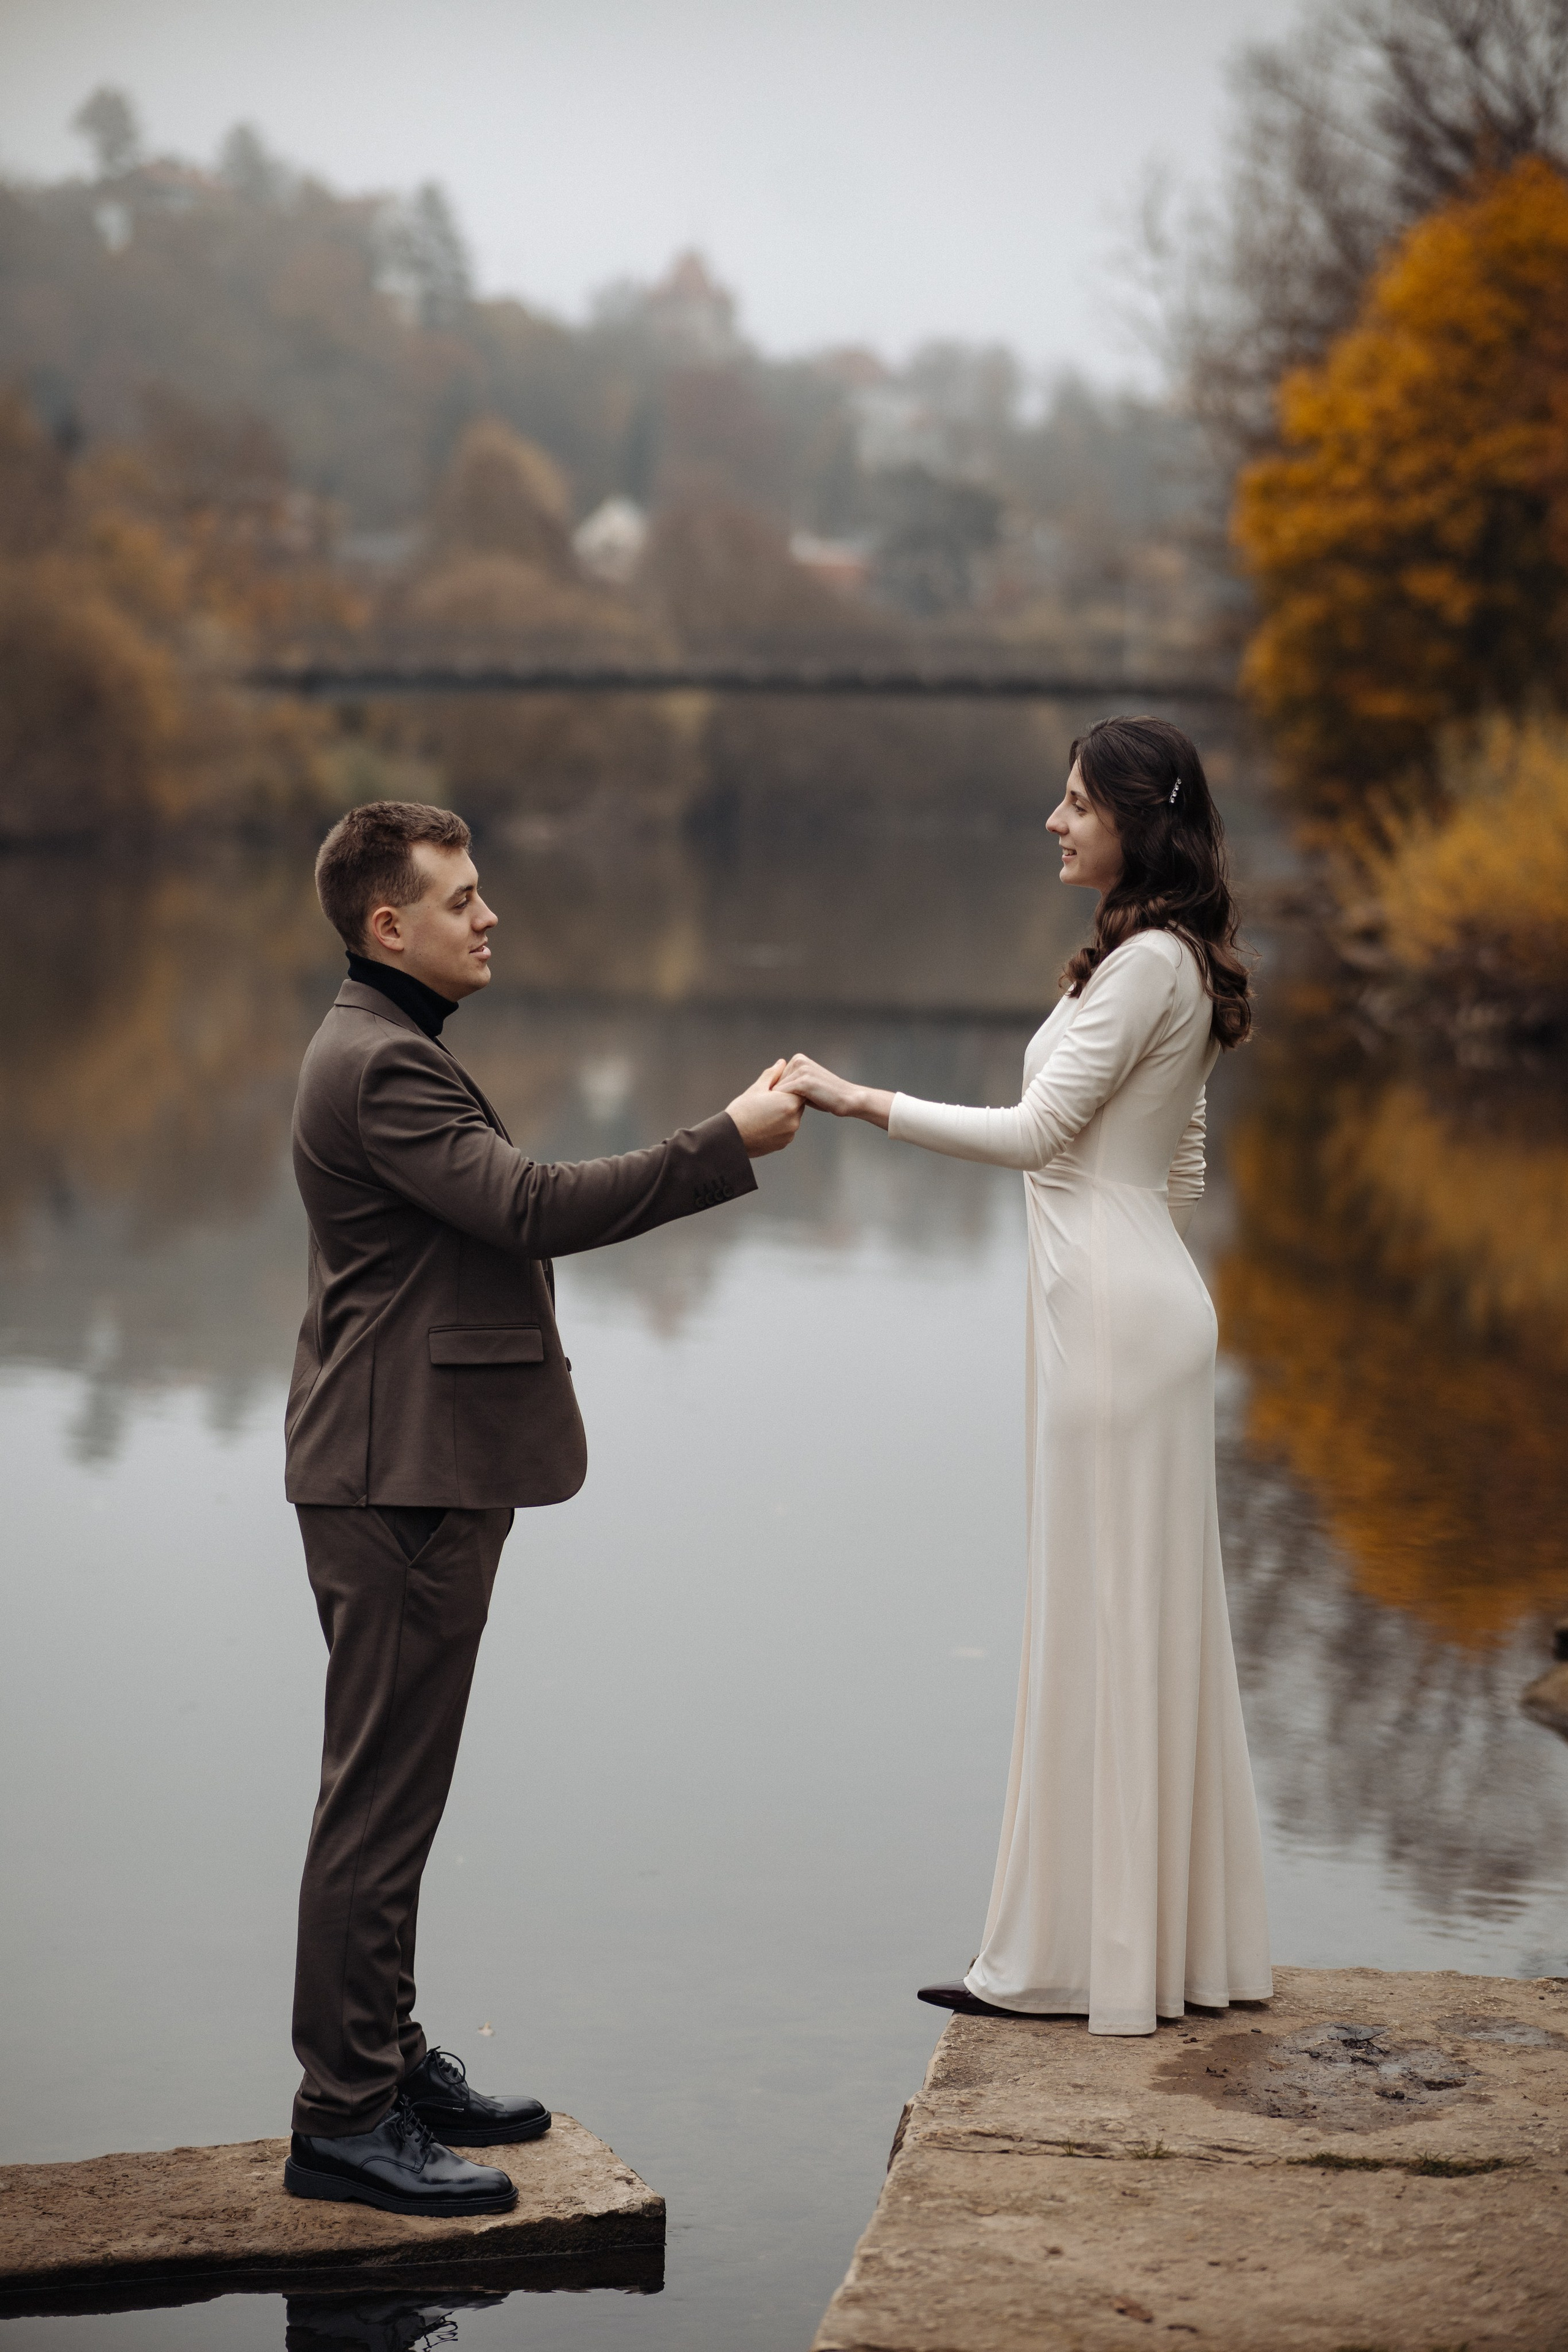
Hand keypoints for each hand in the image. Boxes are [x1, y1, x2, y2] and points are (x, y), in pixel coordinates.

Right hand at [725, 1060, 803, 1157]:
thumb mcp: (757, 1088)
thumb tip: (781, 1063)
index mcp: (789, 1103)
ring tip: (764, 1112)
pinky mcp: (784, 1143)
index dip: (788, 1087)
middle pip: (798, 1104)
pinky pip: (786, 1130)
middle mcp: (794, 1120)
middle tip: (768, 1100)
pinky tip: (764, 1123)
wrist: (730, 1137)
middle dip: (787, 1100)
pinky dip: (779, 1126)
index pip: (800, 1090)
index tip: (776, 1088)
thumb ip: (772, 1074)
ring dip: (783, 1113)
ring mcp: (789, 1134)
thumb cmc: (742, 1111)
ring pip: (792, 1118)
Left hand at [778, 1054, 892, 1128]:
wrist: (848, 1099)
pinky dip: (784, 1105)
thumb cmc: (826, 1097)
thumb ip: (791, 1084)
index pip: (775, 1079)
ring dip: (781, 1103)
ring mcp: (801, 1069)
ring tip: (794, 1109)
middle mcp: (798, 1060)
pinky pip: (783, 1095)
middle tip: (790, 1107)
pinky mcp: (803, 1081)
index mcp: (798, 1059)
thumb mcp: (806, 1086)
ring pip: (776, 1091)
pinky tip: (794, 1111)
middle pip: (774, 1084)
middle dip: (778, 1098)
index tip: (784, 1103)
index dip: (778, 1094)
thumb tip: (771, 1090)